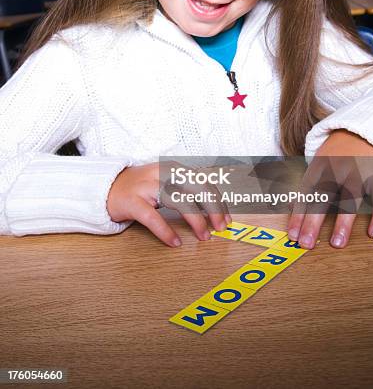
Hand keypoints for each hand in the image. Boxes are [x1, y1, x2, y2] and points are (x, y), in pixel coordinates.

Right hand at [107, 162, 230, 246]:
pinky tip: (175, 242)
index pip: (204, 182)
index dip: (219, 201)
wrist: (108, 187)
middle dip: (213, 209)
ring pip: (179, 201)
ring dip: (196, 220)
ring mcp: (147, 186)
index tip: (227, 218)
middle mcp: (163, 173)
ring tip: (204, 236)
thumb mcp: (167, 181)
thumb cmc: (142, 187)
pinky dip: (166, 231)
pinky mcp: (133, 201)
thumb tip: (215, 207)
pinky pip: (153, 217)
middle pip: (197, 188)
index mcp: (174, 168)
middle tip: (221, 227)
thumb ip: (188, 189)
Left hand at [287, 129, 372, 248]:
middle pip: (323, 198)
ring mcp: (359, 174)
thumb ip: (307, 185)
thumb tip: (287, 206)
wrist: (365, 132)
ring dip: (342, 223)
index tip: (293, 235)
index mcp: (319, 167)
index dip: (298, 215)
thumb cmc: (337, 154)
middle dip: (313, 221)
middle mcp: (337, 171)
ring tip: (336, 243)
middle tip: (306, 244)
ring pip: (350, 199)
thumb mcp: (318, 163)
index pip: (305, 193)